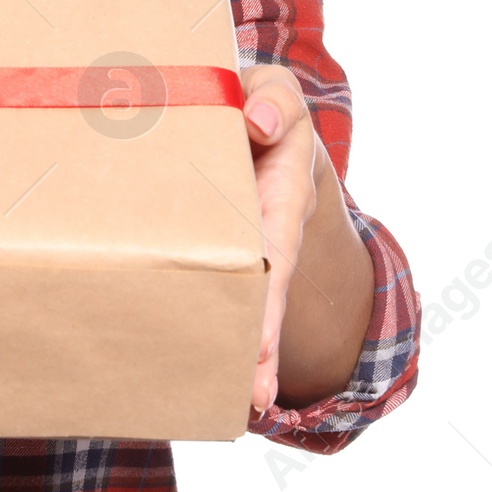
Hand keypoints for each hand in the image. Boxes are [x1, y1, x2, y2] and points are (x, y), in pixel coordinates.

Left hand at [240, 63, 320, 415]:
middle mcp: (269, 225)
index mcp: (280, 187)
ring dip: (247, 348)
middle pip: (267, 287)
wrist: (252, 116)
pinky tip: (211, 371)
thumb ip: (273, 100)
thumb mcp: (272, 91)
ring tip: (244, 400)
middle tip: (253, 389)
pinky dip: (219, 328)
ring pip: (246, 298)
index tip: (262, 339)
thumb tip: (257, 122)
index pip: (275, 242)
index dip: (268, 291)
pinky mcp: (213, 247)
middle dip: (261, 337)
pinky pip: (214, 287)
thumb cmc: (257, 103)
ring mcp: (245, 241)